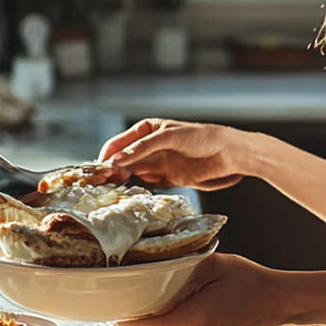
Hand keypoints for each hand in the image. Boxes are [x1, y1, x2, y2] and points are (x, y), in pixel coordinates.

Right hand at [98, 119, 249, 189]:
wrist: (228, 154)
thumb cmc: (201, 137)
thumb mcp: (169, 137)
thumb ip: (143, 148)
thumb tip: (117, 160)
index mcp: (147, 130)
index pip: (119, 143)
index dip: (106, 156)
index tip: (97, 169)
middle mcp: (149, 147)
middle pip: (122, 160)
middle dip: (109, 171)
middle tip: (98, 185)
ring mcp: (157, 163)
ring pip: (131, 173)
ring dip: (120, 182)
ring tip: (108, 192)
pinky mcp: (166, 178)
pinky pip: (145, 184)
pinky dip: (136, 189)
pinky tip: (128, 195)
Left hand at [117, 253, 288, 325]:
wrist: (275, 301)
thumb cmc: (249, 280)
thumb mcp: (213, 265)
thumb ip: (183, 270)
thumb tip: (158, 271)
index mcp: (196, 317)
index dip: (128, 323)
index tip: (110, 316)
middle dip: (139, 318)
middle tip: (124, 300)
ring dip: (155, 320)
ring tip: (148, 300)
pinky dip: (170, 323)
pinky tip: (173, 306)